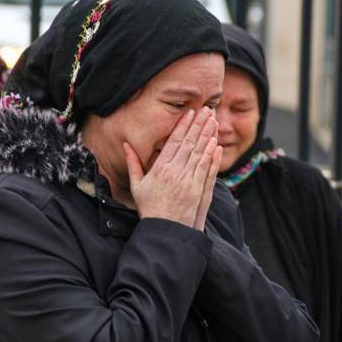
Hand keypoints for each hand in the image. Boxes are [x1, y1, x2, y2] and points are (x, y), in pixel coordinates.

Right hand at [125, 107, 221, 228]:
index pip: (174, 141)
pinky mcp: (199, 190)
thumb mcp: (136, 185)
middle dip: (199, 125)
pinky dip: (212, 156)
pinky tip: (216, 144)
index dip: (183, 125)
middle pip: (190, 143)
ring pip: (200, 153)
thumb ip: (133, 163)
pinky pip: (207, 169)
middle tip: (206, 110)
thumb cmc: (149, 208)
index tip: (190, 112)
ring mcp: (189, 181)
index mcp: (160, 168)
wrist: (165, 231)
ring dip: (208, 136)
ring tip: (213, 121)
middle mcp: (176, 172)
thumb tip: (126, 145)